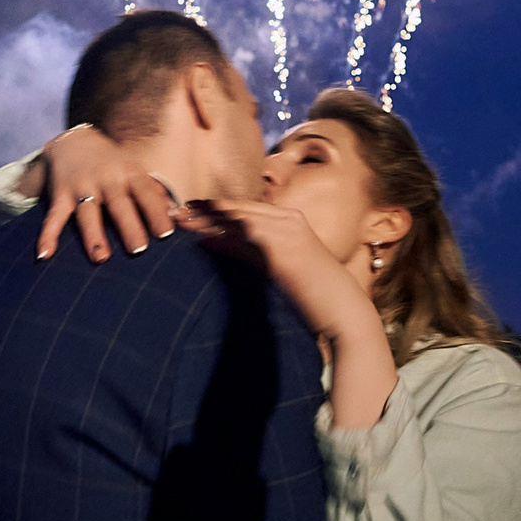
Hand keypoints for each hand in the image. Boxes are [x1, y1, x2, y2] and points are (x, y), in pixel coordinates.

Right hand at [34, 125, 183, 262]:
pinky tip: (44, 255)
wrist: (74, 141)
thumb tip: (180, 216)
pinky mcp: (60, 194)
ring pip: (88, 212)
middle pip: (118, 203)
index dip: (156, 211)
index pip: (146, 192)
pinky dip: (47, 235)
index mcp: (129, 172)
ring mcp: (82, 186)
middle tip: (139, 250)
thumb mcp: (135, 171)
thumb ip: (155, 194)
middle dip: (129, 225)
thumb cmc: (114, 166)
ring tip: (100, 258)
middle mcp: (106, 178)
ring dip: (93, 235)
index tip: (167, 233)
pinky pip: (54, 216)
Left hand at [174, 197, 395, 428]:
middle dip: (205, 208)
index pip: (246, 208)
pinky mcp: (282, 250)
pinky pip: (246, 239)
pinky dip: (222, 238)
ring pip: (238, 218)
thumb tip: (218, 245)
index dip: (216, 207)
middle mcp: (289, 220)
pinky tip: (201, 241)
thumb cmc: (317, 296)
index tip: (190, 210)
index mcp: (291, 220)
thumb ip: (256, 253)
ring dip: (207, 218)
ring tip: (179, 220)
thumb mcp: (284, 267)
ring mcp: (287, 232)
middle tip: (174, 209)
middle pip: (238, 208)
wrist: (345, 313)